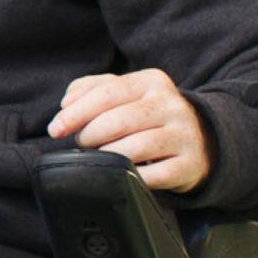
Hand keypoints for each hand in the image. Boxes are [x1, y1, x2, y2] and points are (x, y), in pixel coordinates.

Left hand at [48, 68, 212, 192]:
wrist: (201, 139)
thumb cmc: (148, 116)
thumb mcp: (125, 93)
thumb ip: (91, 89)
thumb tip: (66, 103)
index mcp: (152, 82)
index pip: (107, 93)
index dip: (76, 112)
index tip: (56, 128)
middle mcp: (171, 105)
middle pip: (117, 121)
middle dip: (89, 135)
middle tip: (81, 144)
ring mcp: (183, 135)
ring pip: (134, 147)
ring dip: (106, 155)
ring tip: (99, 156)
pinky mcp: (189, 165)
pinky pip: (152, 175)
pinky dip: (129, 176)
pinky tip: (121, 172)